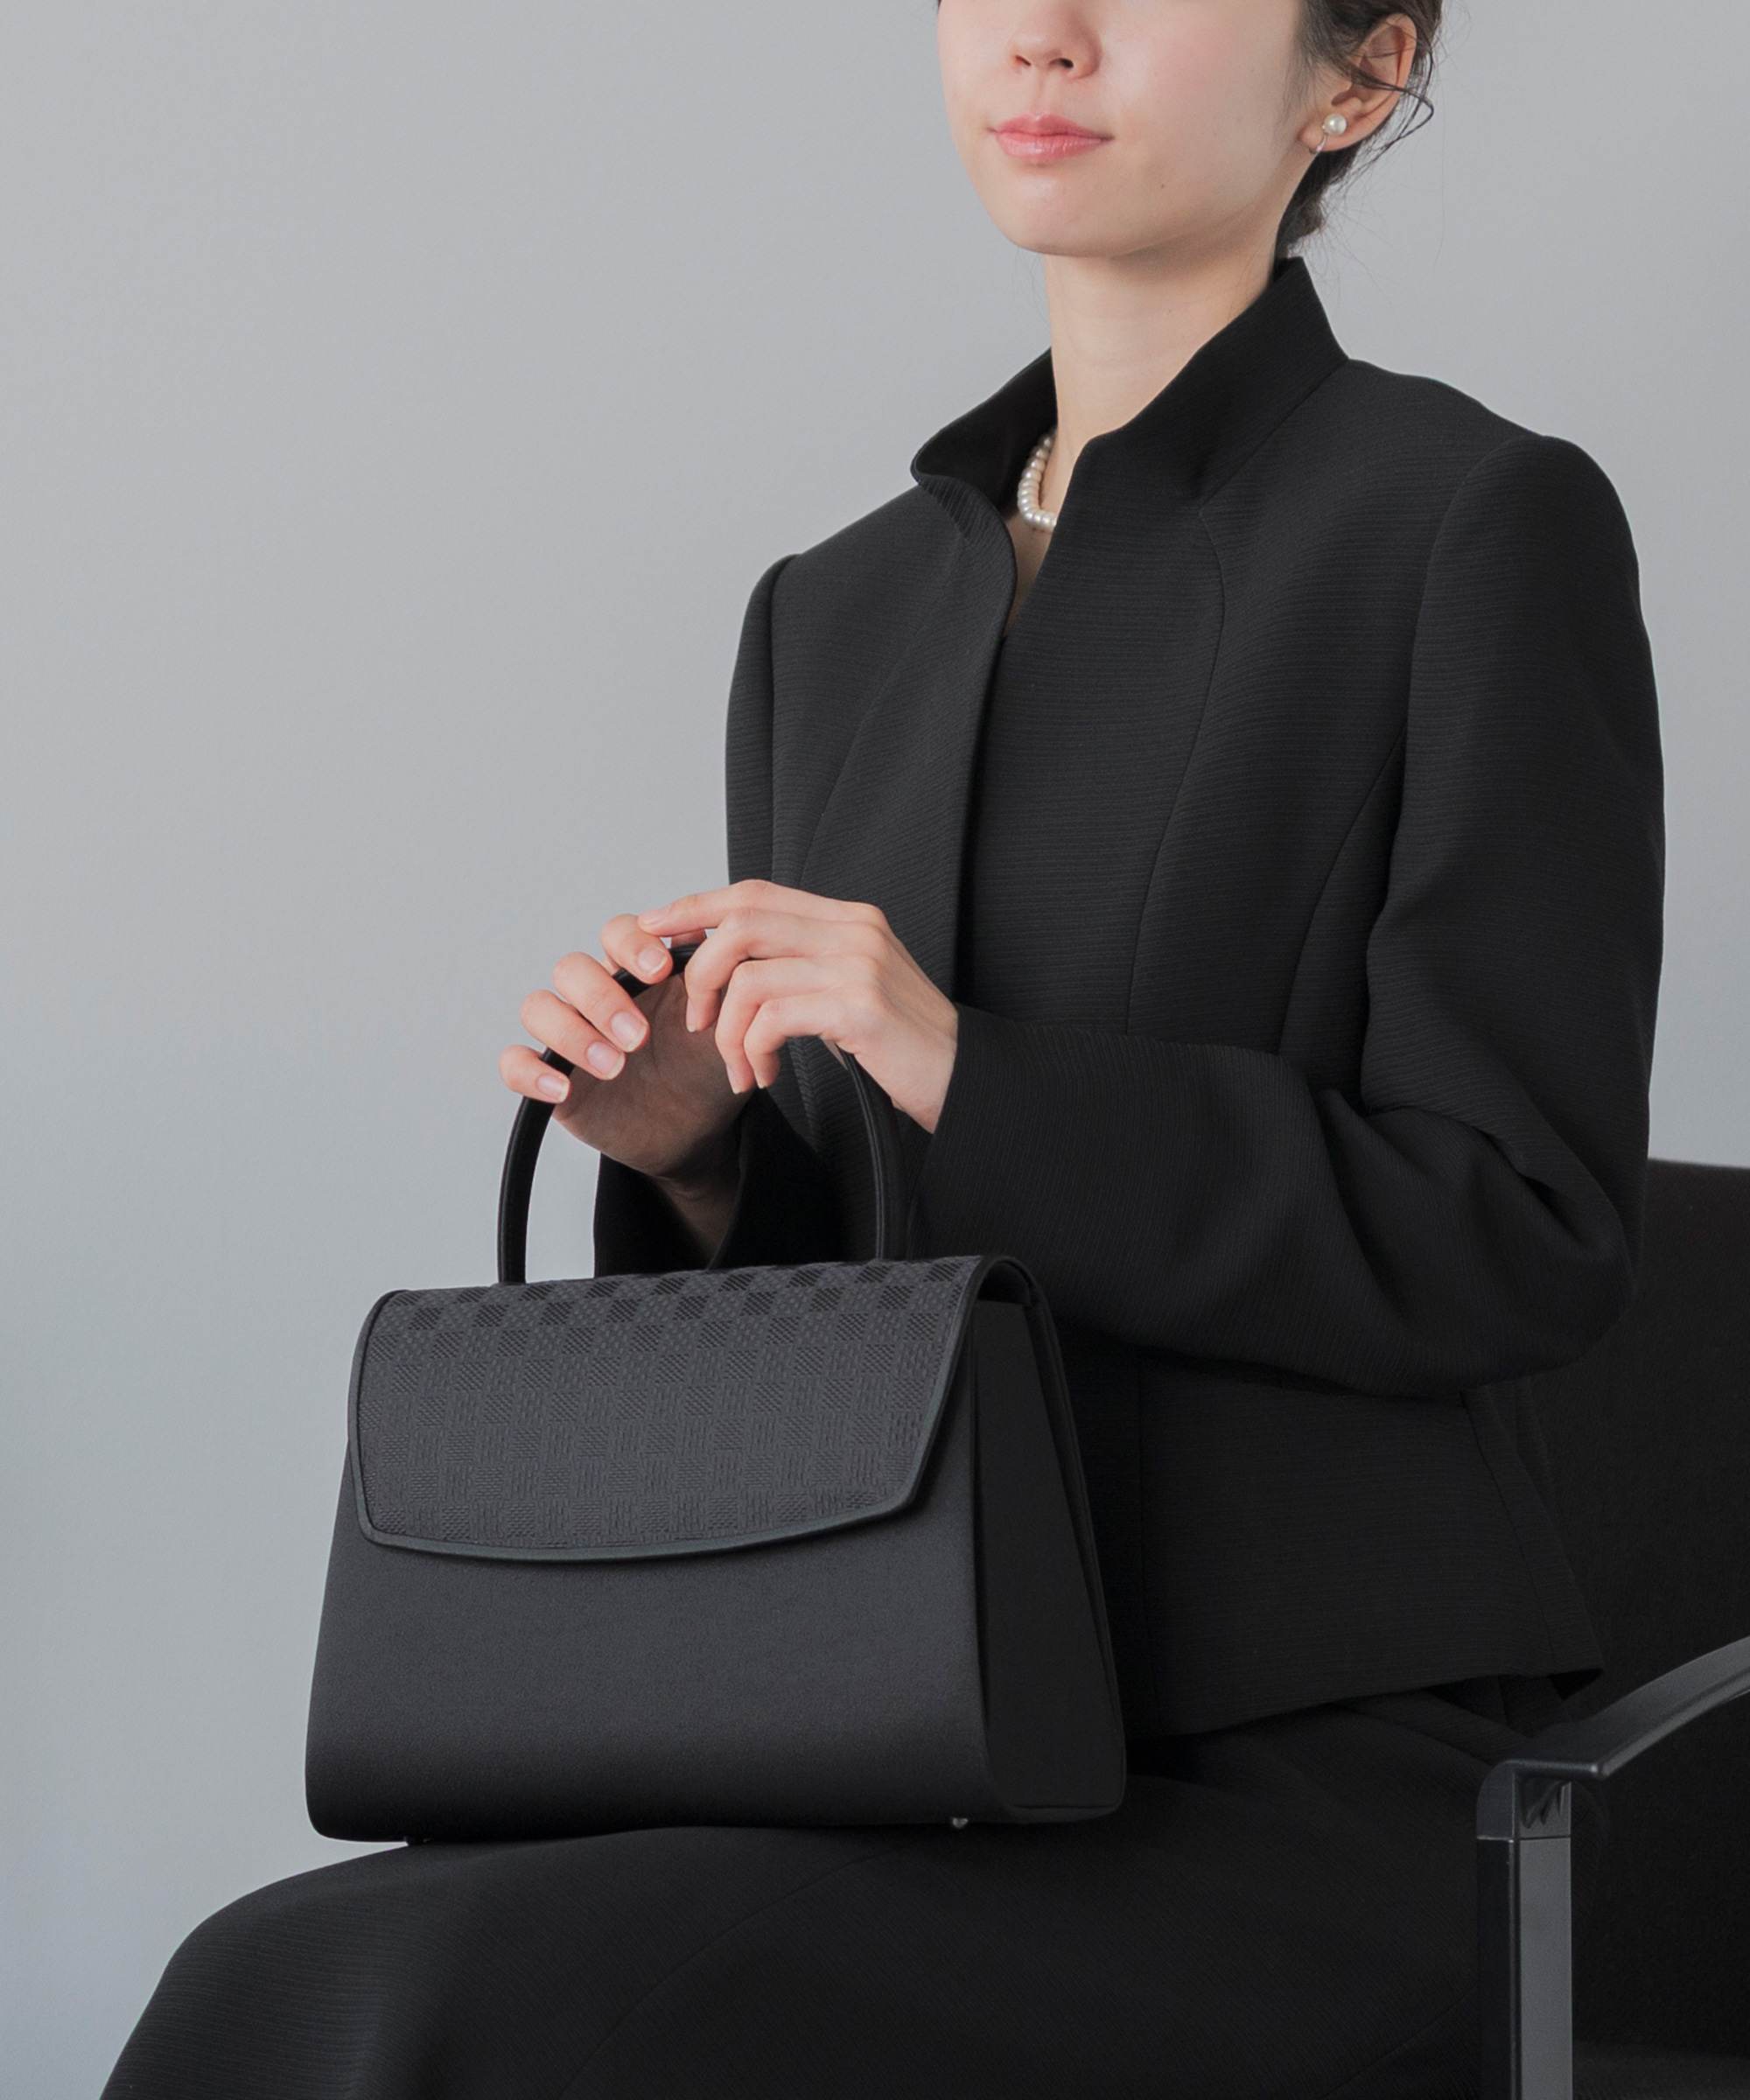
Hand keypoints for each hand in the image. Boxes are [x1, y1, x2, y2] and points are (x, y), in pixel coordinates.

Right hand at [499, 924, 744, 1251]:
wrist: (697, 1129)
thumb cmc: (705, 1069)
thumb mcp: (723, 1026)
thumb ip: (715, 981)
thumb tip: (706, 936)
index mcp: (636, 971)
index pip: (617, 933)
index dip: (631, 943)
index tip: (661, 969)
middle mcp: (595, 995)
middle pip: (571, 968)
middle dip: (602, 997)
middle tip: (640, 1036)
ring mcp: (568, 1033)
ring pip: (538, 1007)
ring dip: (572, 1032)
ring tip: (614, 1066)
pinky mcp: (549, 1074)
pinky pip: (514, 1062)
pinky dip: (530, 1071)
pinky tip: (563, 1087)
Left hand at [636, 881, 959, 1132]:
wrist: (964, 1082)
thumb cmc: (902, 1047)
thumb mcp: (849, 992)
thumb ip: (802, 967)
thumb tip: (730, 964)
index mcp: (850, 919)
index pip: (756, 892)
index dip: (698, 907)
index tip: (655, 928)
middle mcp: (855, 929)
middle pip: (743, 919)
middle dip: (702, 971)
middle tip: (697, 1019)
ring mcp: (859, 963)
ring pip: (748, 974)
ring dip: (727, 1030)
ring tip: (740, 1066)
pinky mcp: (859, 1005)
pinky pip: (770, 1015)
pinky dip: (753, 1050)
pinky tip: (765, 1074)